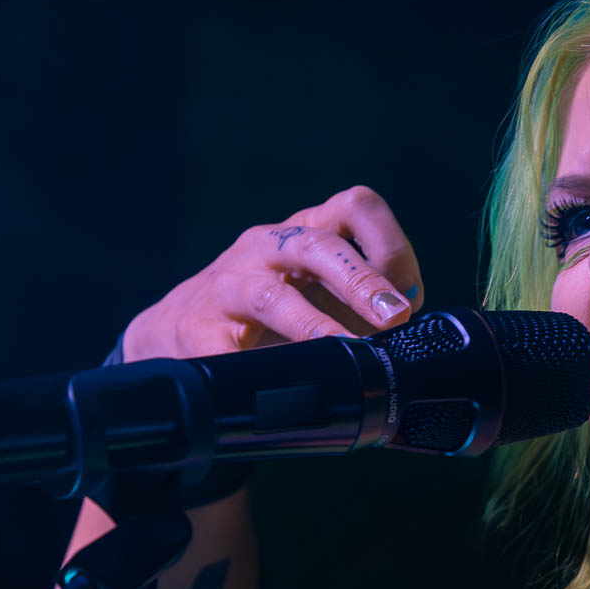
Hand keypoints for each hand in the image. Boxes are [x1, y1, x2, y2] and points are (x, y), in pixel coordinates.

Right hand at [119, 184, 424, 361]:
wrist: (177, 330)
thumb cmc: (267, 312)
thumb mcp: (316, 291)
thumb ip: (361, 304)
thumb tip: (412, 334)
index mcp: (304, 232)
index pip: (356, 206)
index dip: (391, 245)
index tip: (410, 296)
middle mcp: (266, 248)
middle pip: (318, 245)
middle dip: (363, 281)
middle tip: (395, 317)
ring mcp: (228, 285)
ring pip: (271, 295)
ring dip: (314, 326)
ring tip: (345, 351)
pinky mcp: (197, 328)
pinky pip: (225, 347)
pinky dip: (254, 365)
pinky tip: (277, 382)